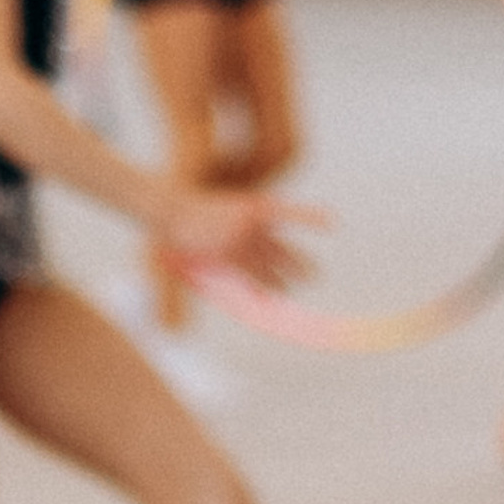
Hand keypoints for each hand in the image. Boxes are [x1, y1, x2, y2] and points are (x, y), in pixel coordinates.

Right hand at [157, 183, 322, 292]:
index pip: (290, 213)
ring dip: (281, 280)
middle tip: (315, 276)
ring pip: (269, 265)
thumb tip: (254, 257)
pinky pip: (250, 274)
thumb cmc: (193, 212)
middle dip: (299, 264)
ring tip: (291, 291)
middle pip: (282, 249)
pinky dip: (261, 286)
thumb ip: (241, 230)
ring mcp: (243, 236)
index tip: (332, 224)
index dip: (311, 218)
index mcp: (255, 207)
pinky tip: (268, 296)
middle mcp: (254, 221)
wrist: (172, 207)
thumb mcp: (225, 212)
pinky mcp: (230, 251)